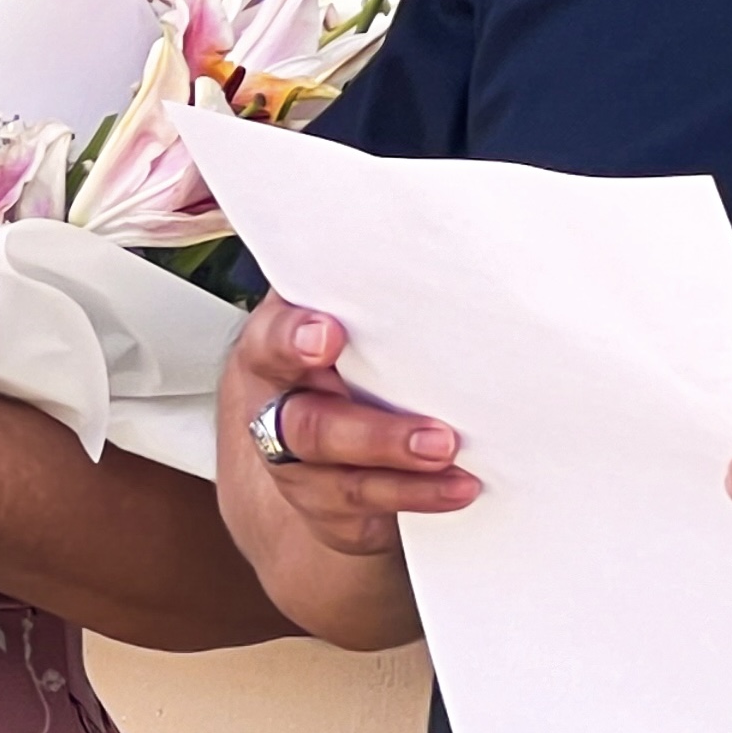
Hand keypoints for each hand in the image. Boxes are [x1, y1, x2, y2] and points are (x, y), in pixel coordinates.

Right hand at [220, 291, 475, 560]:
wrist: (301, 452)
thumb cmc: (330, 358)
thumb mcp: (325, 315)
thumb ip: (351, 285)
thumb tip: (421, 223)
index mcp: (272, 350)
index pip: (272, 340)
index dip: (294, 339)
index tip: (329, 334)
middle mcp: (278, 414)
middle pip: (310, 427)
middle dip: (373, 434)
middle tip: (438, 433)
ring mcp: (302, 471)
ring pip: (344, 477)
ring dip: (404, 469)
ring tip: (454, 456)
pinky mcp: (334, 509)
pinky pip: (371, 507)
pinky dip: (418, 496)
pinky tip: (459, 487)